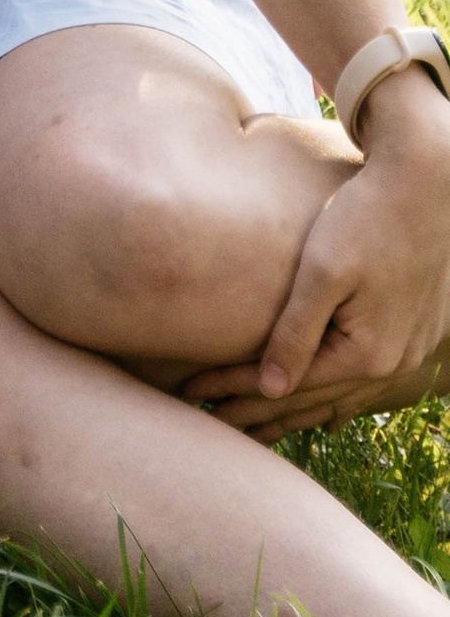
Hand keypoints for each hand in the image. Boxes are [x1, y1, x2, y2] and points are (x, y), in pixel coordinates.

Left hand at [184, 76, 449, 436]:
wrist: (426, 188)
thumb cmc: (365, 218)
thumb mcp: (323, 271)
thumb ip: (296, 332)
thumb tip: (271, 388)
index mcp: (366, 353)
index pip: (286, 383)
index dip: (234, 387)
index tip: (190, 392)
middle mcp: (391, 364)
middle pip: (313, 399)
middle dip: (258, 411)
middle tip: (210, 422)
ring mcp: (406, 354)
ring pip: (341, 398)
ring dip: (297, 413)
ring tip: (256, 428)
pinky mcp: (412, 336)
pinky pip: (366, 385)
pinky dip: (336, 399)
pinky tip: (324, 414)